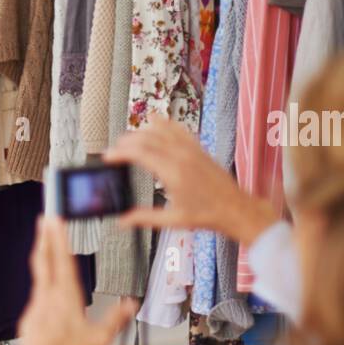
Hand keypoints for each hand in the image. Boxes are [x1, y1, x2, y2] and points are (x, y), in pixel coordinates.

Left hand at [17, 217, 137, 344]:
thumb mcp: (100, 341)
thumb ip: (115, 319)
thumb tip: (131, 303)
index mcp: (65, 300)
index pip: (62, 262)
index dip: (58, 239)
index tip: (55, 220)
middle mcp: (46, 300)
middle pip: (44, 262)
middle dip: (45, 238)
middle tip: (44, 218)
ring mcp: (34, 309)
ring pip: (38, 276)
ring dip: (42, 256)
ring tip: (44, 241)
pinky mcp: (28, 319)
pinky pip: (36, 293)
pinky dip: (41, 279)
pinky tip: (45, 281)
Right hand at [103, 115, 279, 244]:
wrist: (234, 208)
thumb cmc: (207, 215)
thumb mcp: (173, 220)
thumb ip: (145, 218)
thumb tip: (123, 220)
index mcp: (173, 173)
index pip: (139, 153)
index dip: (120, 152)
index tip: (108, 156)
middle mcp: (181, 156)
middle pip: (147, 138)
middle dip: (127, 141)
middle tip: (115, 149)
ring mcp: (191, 150)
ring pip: (161, 129)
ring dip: (143, 130)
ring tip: (130, 138)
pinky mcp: (198, 149)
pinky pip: (178, 129)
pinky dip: (164, 124)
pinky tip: (156, 124)